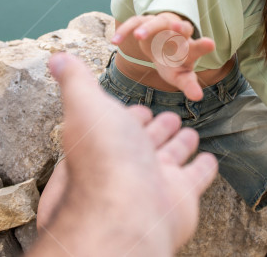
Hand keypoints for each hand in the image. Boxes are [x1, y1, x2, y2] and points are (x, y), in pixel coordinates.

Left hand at [32, 52, 218, 256]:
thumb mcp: (86, 105)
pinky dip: (203, 167)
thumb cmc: (105, 155)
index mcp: (105, 142)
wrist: (130, 208)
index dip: (129, 115)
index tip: (140, 107)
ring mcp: (155, 181)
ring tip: (190, 133)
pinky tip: (209, 160)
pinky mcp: (181, 195)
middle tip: (170, 117)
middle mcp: (128, 163)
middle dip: (157, 128)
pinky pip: (196, 176)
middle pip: (146, 142)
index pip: (118, 126)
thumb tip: (57, 58)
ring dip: (180, 145)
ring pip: (171, 157)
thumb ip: (77, 81)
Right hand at [112, 12, 214, 100]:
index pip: (198, 48)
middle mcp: (178, 33)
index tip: (210, 44)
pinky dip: (124, 31)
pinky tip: (114, 42)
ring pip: (156, 23)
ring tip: (139, 37)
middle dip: (180, 27)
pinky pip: (134, 23)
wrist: (162, 44)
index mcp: (189, 47)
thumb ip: (189, 85)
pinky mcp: (144, 22)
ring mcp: (161, 25)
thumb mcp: (180, 75)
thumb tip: (198, 97)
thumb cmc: (173, 64)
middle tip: (178, 27)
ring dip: (149, 28)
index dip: (202, 46)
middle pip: (181, 28)